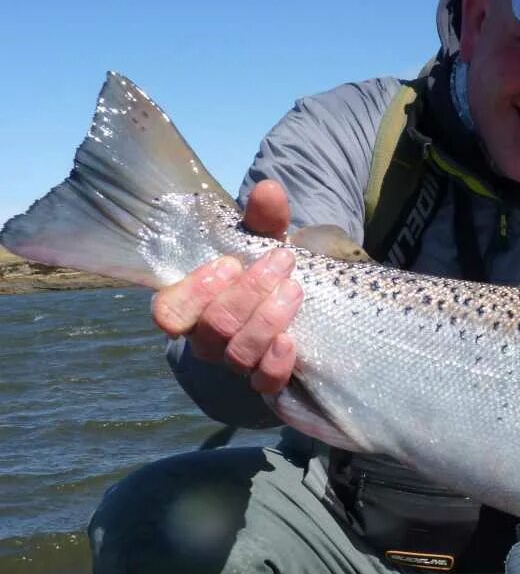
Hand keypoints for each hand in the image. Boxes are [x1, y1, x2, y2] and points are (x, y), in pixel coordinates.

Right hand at [151, 180, 300, 393]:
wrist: (296, 299)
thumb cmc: (267, 268)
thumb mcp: (265, 240)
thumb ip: (264, 217)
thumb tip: (269, 189)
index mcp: (193, 306)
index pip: (168, 313)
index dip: (195, 291)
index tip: (230, 262)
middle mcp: (208, 339)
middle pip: (213, 328)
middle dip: (248, 293)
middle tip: (281, 262)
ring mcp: (236, 362)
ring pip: (238, 353)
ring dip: (267, 319)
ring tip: (294, 289)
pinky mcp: (266, 380)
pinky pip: (264, 384)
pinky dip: (276, 363)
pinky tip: (291, 341)